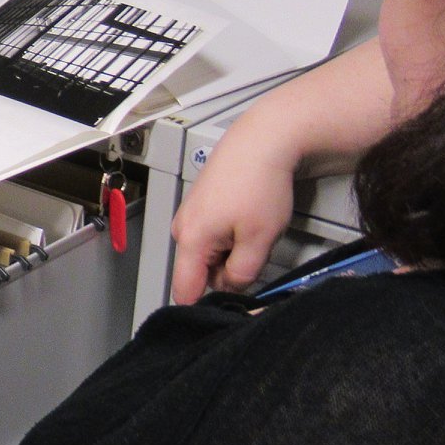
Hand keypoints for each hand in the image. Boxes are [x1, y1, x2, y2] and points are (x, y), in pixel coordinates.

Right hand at [168, 115, 298, 303]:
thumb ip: (242, 273)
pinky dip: (231, 236)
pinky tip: (250, 218)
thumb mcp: (260, 238)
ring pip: (209, 254)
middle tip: (256, 254)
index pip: (185, 292)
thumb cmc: (259, 184)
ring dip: (232, 253)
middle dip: (226, 273)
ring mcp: (190, 215)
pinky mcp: (201, 205)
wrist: (262, 140)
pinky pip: (212, 235)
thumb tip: (231, 285)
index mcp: (191, 240)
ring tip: (255, 231)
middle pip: (200, 273)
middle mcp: (182, 228)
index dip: (206, 304)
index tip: (231, 303)